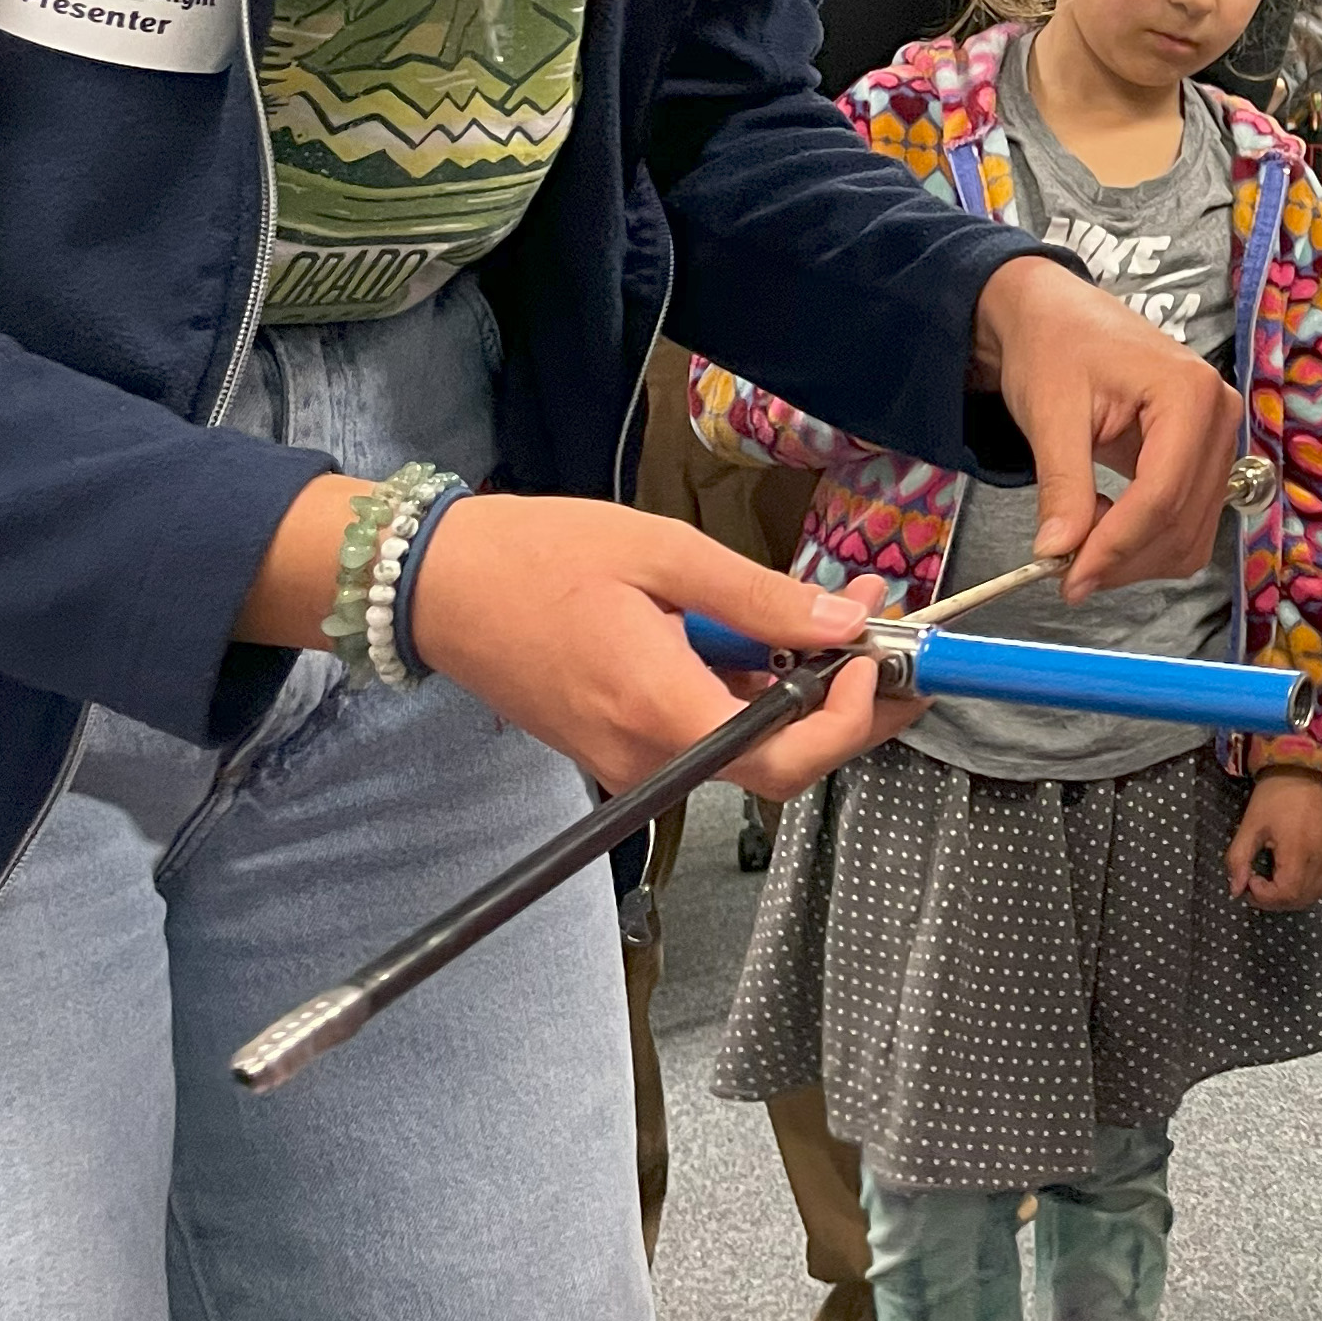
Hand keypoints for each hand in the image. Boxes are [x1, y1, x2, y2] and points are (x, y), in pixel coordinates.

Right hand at [245, 477, 906, 798]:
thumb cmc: (540, 557)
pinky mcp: (611, 749)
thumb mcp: (663, 552)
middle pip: (776, 768)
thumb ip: (758, 596)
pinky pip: (701, 740)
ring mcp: (625, 760)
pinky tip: (766, 644)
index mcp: (660, 709)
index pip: (787, 758)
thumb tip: (843, 623)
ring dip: (799, 700)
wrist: (434, 585)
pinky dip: (748, 700)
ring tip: (834, 626)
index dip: (851, 722)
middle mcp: (645, 756)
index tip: (880, 661)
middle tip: (887, 651)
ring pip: (742, 754)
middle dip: (845, 714)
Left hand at [973, 254, 1244, 601]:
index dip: (1116, 546)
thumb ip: (1061, 486)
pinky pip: (1188, 522)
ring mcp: (1219, 439)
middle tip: (1065, 575)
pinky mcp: (1206, 458)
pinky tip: (1103, 527)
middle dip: (1124, 558)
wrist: (1058, 317)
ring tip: (1078, 544)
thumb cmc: (1054, 348)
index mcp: (1188, 393)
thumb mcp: (1050, 414)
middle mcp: (1219, 417)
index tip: (1068, 579)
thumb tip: (1058, 552)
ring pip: (1191, 533)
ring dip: (1136, 557)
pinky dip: (1146, 542)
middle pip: (1182, 521)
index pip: (1162, 494)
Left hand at [1227, 759, 1321, 908]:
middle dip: (1274, 901)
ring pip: (1314, 895)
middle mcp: (1319, 858)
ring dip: (1290, 899)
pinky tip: (1288, 878)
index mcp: (1298, 849)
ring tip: (1271, 884)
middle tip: (1256, 886)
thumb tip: (1235, 890)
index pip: (1286, 892)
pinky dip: (1304, 890)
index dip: (1264, 896)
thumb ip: (1239, 859)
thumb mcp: (1249, 826)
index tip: (1250, 880)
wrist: (1302, 772)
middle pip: (1301, 899)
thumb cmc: (1273, 797)